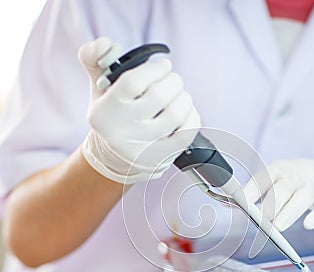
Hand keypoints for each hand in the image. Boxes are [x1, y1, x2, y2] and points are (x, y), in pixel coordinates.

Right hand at [79, 37, 200, 183]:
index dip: (155, 69)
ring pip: (176, 114)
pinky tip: (186, 113)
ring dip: (185, 98)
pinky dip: (192, 117)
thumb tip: (105, 44)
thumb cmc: (114, 115)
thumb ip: (95, 59)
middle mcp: (121, 132)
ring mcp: (141, 149)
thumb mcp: (99, 88)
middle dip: (173, 81)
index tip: (164, 66)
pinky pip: (187, 133)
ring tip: (180, 96)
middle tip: (173, 81)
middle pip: (159, 96)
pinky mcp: (160, 159)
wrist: (117, 157)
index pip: (133, 82)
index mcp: (104, 112)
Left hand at [243, 159, 313, 230]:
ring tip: (278, 227)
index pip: (263, 178)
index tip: (240, 201)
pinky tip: (308, 225)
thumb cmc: (292, 184)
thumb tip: (224, 203)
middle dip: (272, 203)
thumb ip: (252, 194)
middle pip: (283, 187)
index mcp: (278, 170)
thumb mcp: (274, 183)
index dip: (252, 190)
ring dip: (289, 212)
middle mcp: (295, 176)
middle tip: (261, 218)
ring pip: (302, 198)